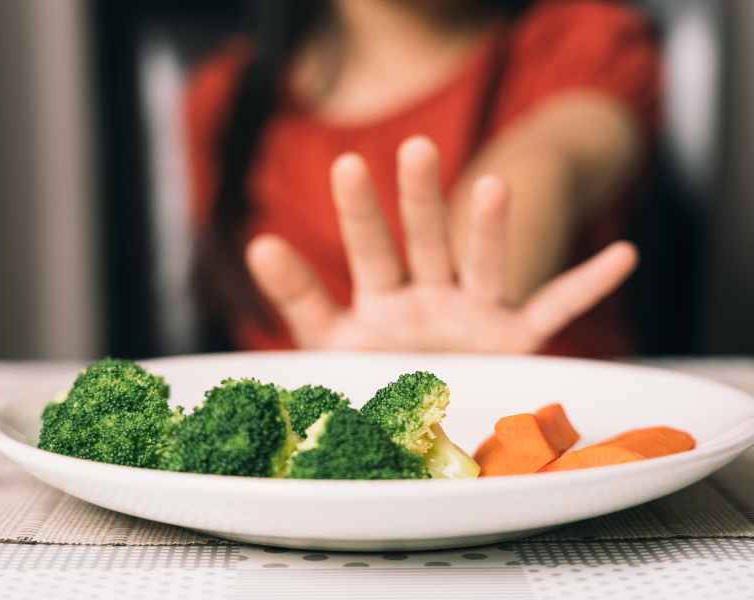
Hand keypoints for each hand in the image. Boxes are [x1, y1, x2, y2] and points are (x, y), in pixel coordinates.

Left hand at [245, 136, 637, 352]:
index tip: (350, 166)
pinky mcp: (513, 343)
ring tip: (494, 186)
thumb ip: (299, 298)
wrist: (415, 423)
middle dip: (421, 199)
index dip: (359, 211)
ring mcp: (473, 316)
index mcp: (381, 299)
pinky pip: (556, 310)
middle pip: (424, 240)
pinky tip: (623, 254)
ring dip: (491, 228)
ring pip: (484, 264)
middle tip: (416, 149)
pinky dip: (588, 284)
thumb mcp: (327, 342)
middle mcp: (429, 297)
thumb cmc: (369, 376)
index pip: (367, 248)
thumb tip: (258, 242)